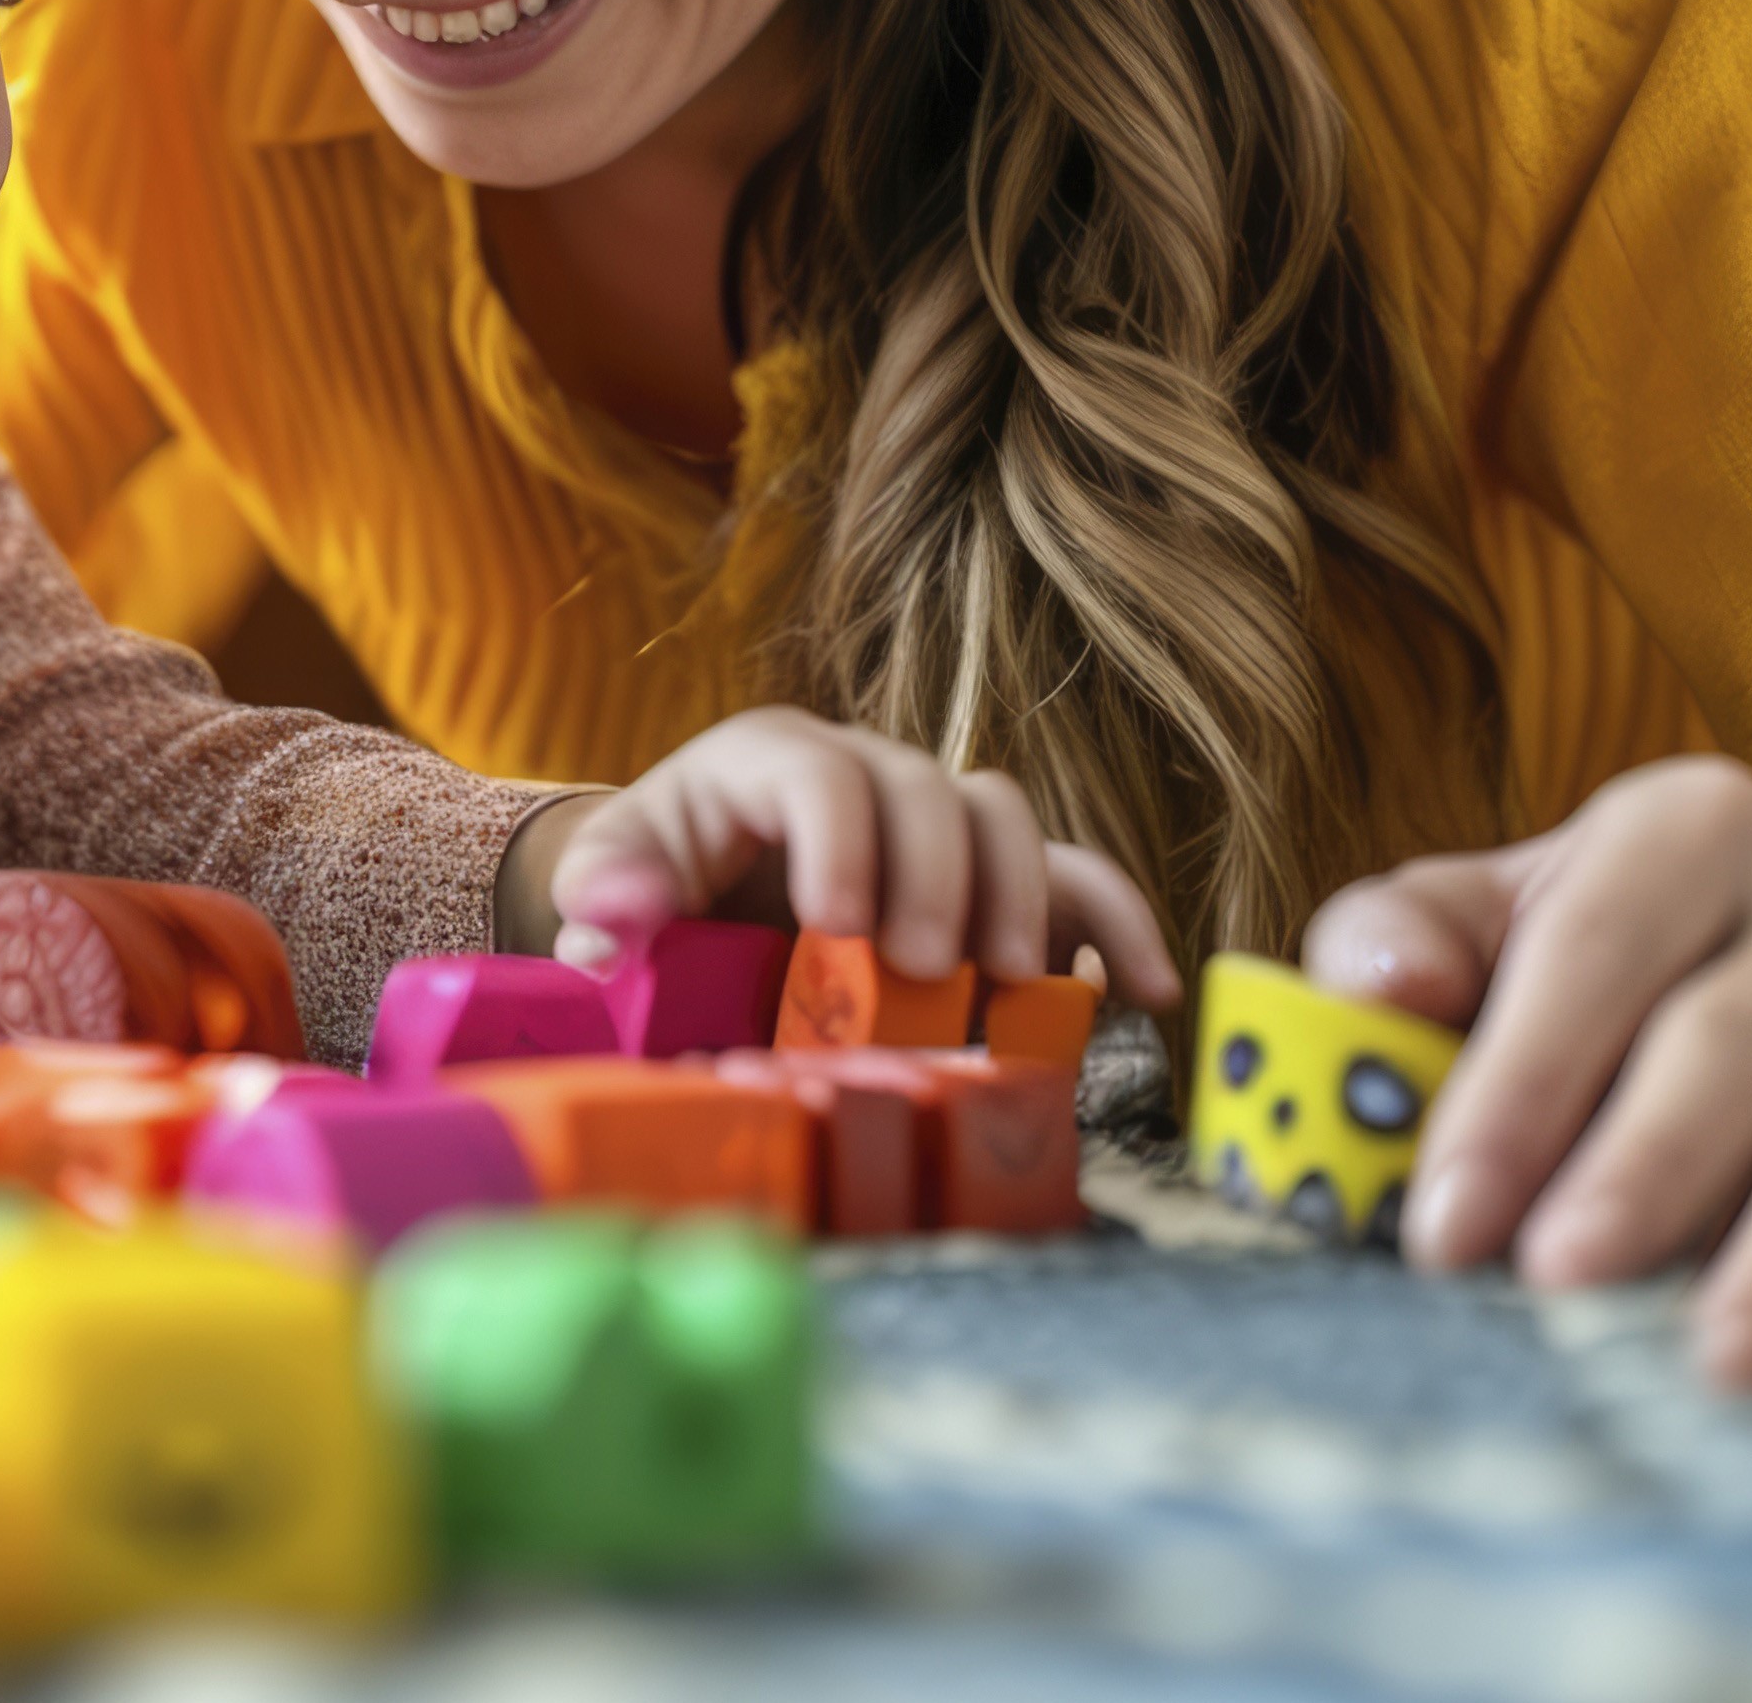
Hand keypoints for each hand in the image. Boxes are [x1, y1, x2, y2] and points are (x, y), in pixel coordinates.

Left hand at [505, 703, 1180, 1008]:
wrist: (696, 894)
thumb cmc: (660, 882)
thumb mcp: (616, 878)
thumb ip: (606, 889)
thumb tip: (611, 907)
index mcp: (771, 760)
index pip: (819, 773)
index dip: (838, 838)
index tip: (833, 921)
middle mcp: (867, 772)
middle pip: (926, 790)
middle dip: (934, 878)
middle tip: (920, 970)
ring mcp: (938, 821)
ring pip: (1004, 819)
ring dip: (1015, 899)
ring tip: (1000, 984)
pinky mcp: (989, 880)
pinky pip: (1068, 880)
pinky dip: (1113, 924)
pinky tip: (1145, 990)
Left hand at [1307, 755, 1751, 1404]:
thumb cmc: (1615, 1017)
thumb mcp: (1496, 950)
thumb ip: (1403, 946)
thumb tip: (1374, 986)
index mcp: (1697, 834)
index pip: (1592, 949)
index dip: (1512, 1087)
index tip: (1444, 1227)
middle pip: (1732, 1040)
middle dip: (1639, 1168)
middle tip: (1560, 1281)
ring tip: (1723, 1361)